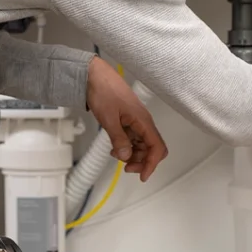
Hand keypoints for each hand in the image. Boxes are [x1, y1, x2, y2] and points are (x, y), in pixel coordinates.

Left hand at [86, 57, 167, 180]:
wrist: (94, 75)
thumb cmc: (103, 91)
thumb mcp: (108, 119)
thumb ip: (119, 139)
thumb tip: (126, 157)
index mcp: (143, 121)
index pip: (157, 147)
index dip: (152, 164)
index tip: (142, 176)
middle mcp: (143, 122)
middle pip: (152, 149)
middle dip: (142, 162)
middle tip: (125, 168)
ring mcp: (136, 121)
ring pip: (143, 145)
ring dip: (133, 155)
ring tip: (117, 156)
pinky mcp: (128, 121)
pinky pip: (134, 139)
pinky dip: (127, 147)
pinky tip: (116, 148)